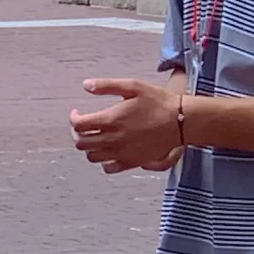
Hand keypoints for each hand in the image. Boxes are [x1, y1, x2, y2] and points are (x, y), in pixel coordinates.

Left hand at [70, 77, 184, 174]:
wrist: (180, 120)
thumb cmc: (159, 102)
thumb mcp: (132, 86)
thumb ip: (106, 85)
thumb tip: (86, 85)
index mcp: (111, 119)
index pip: (79, 125)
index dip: (73, 119)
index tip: (77, 114)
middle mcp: (113, 139)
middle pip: (81, 143)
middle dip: (77, 134)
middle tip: (82, 126)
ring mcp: (122, 153)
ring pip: (92, 157)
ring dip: (88, 147)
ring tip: (94, 138)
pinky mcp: (132, 161)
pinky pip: (109, 168)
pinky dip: (103, 161)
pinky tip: (108, 152)